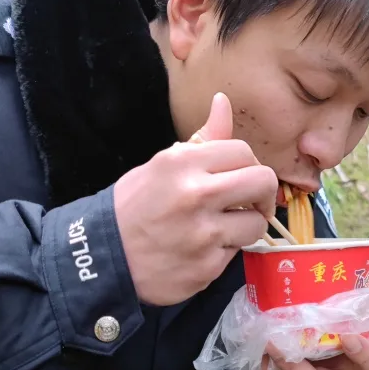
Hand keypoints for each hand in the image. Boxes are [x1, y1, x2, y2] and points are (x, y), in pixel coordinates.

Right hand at [114, 92, 277, 305]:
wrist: (104, 256)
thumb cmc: (134, 205)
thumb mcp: (162, 165)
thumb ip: (202, 139)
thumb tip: (223, 102)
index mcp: (182, 163)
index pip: (244, 152)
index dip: (248, 165)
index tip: (241, 179)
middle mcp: (196, 195)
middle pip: (263, 182)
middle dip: (264, 193)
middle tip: (252, 203)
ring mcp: (203, 235)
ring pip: (257, 224)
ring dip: (244, 227)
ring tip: (220, 229)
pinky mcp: (207, 267)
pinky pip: (236, 254)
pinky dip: (222, 252)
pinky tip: (199, 250)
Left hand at [260, 313, 368, 369]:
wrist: (327, 337)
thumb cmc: (348, 328)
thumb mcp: (364, 320)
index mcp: (357, 363)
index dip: (363, 355)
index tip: (349, 336)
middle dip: (298, 367)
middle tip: (280, 342)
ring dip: (277, 366)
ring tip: (266, 343)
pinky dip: (268, 367)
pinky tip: (261, 347)